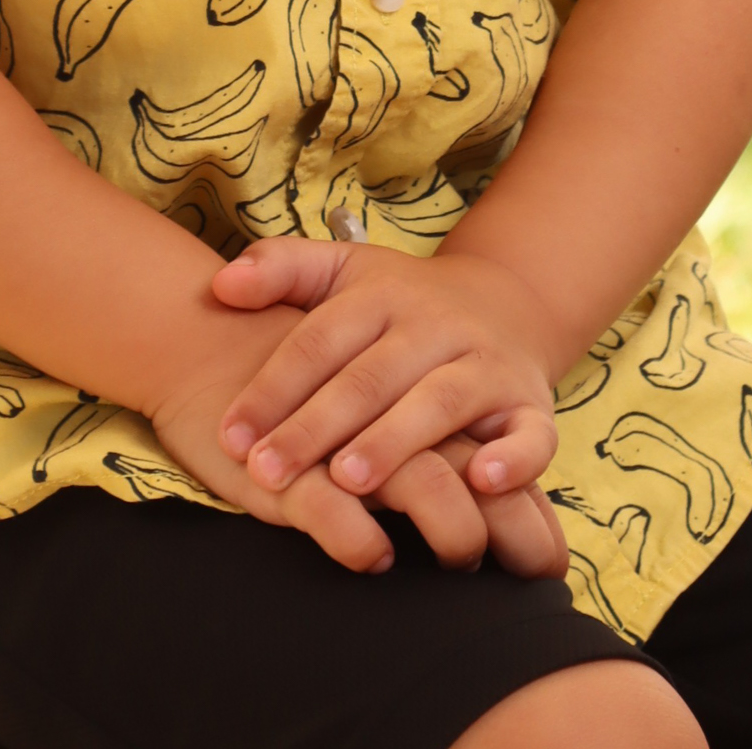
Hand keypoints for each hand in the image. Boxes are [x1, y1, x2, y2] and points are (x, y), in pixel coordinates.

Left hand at [150, 306, 568, 578]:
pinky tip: (481, 482)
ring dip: (394, 441)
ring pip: (439, 402)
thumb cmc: (400, 305)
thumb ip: (280, 269)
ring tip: (347, 479)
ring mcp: (486, 365)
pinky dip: (513, 459)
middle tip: (267, 471)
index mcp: (382, 295)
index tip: (231, 434)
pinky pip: (532, 435)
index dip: (273, 386)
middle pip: (370, 376)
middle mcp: (435, 326)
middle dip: (316, 426)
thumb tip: (219, 285)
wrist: (507, 304)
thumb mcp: (342, 273)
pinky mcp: (531, 407)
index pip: (320, 339)